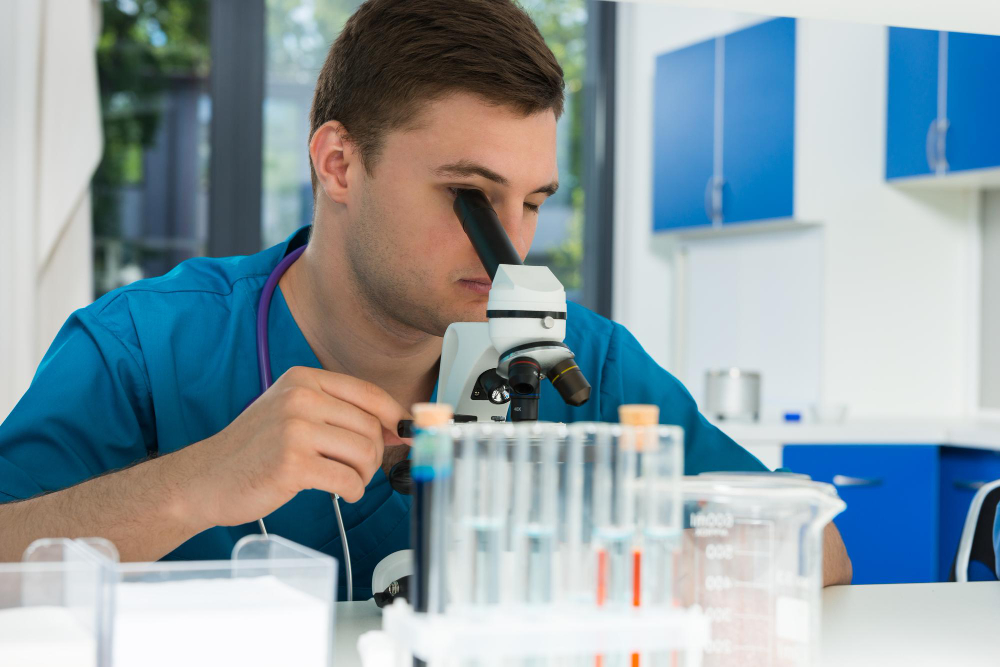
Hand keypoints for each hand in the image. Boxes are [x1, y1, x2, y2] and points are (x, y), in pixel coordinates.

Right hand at [177, 366, 410, 528]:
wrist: (206, 479)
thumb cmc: (255, 449)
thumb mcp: (293, 413)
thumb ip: (341, 413)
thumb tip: (399, 425)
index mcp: (302, 379)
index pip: (368, 393)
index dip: (395, 416)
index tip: (407, 433)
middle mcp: (299, 398)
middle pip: (371, 426)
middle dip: (375, 453)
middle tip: (358, 468)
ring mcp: (295, 430)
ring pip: (365, 453)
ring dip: (364, 474)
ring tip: (346, 480)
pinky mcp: (292, 464)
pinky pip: (348, 480)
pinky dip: (352, 491)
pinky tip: (340, 492)